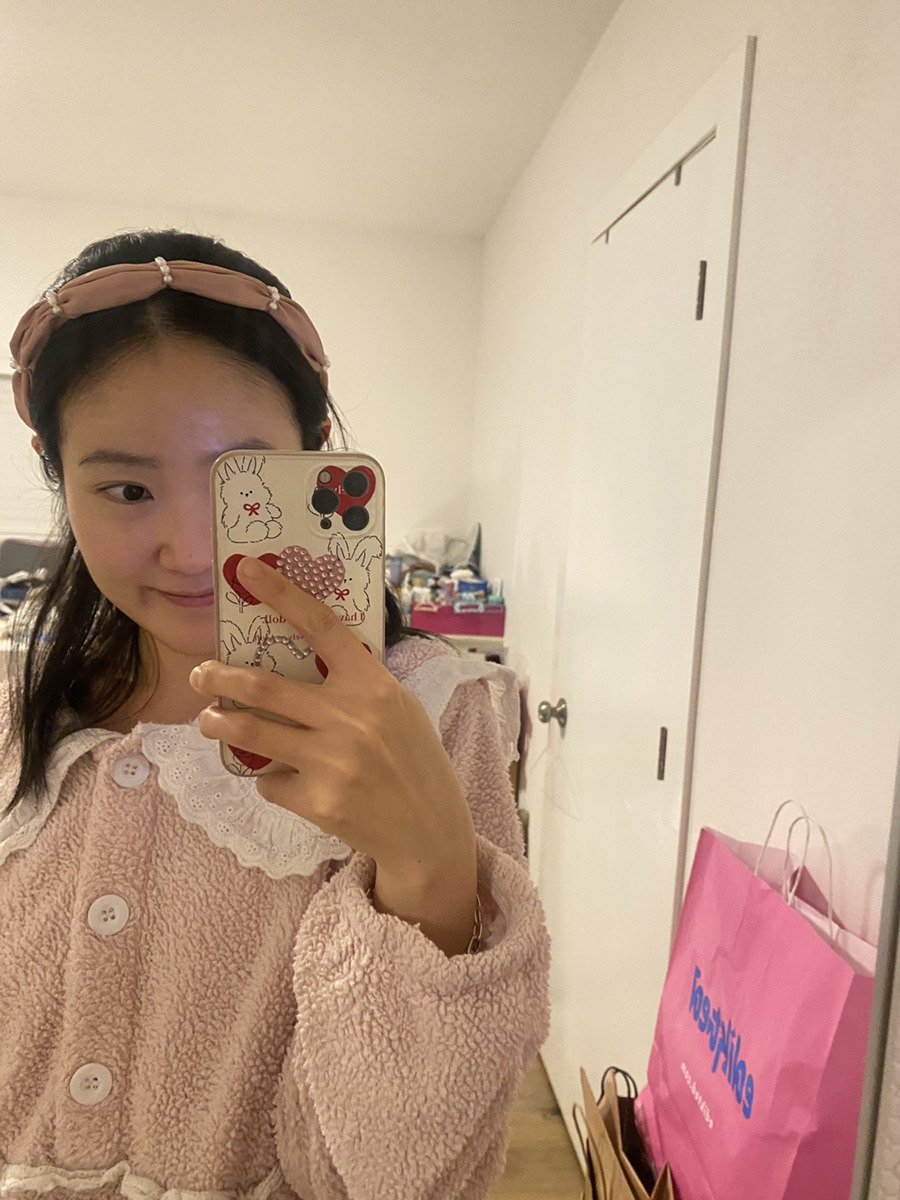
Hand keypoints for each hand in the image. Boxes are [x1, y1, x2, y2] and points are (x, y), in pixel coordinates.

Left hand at [190, 555, 477, 954]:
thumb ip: (356, 685)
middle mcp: (352, 718)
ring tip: (209, 721)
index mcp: (375, 686)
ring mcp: (333, 761)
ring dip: (218, 724)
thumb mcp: (398, 708)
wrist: (428, 831)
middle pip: (265, 687)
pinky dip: (271, 779)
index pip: (323, 627)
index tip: (246, 570)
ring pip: (252, 733)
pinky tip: (292, 783)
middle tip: (199, 674)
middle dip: (219, 678)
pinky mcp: (318, 801)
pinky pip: (270, 781)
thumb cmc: (413, 761)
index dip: (282, 595)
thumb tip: (299, 660)